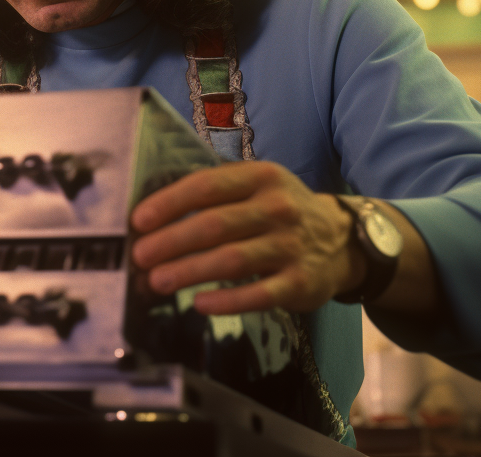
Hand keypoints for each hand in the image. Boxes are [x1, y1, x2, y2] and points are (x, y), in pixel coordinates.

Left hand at [130, 161, 364, 315]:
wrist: (341, 241)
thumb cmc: (280, 211)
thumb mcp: (257, 186)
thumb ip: (216, 192)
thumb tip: (156, 211)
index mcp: (260, 177)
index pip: (207, 186)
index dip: (170, 203)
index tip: (139, 220)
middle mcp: (277, 207)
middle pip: (215, 224)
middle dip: (171, 241)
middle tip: (140, 256)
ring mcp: (290, 245)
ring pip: (231, 259)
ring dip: (189, 271)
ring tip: (157, 281)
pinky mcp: (299, 283)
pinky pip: (258, 294)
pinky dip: (227, 300)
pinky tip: (199, 303)